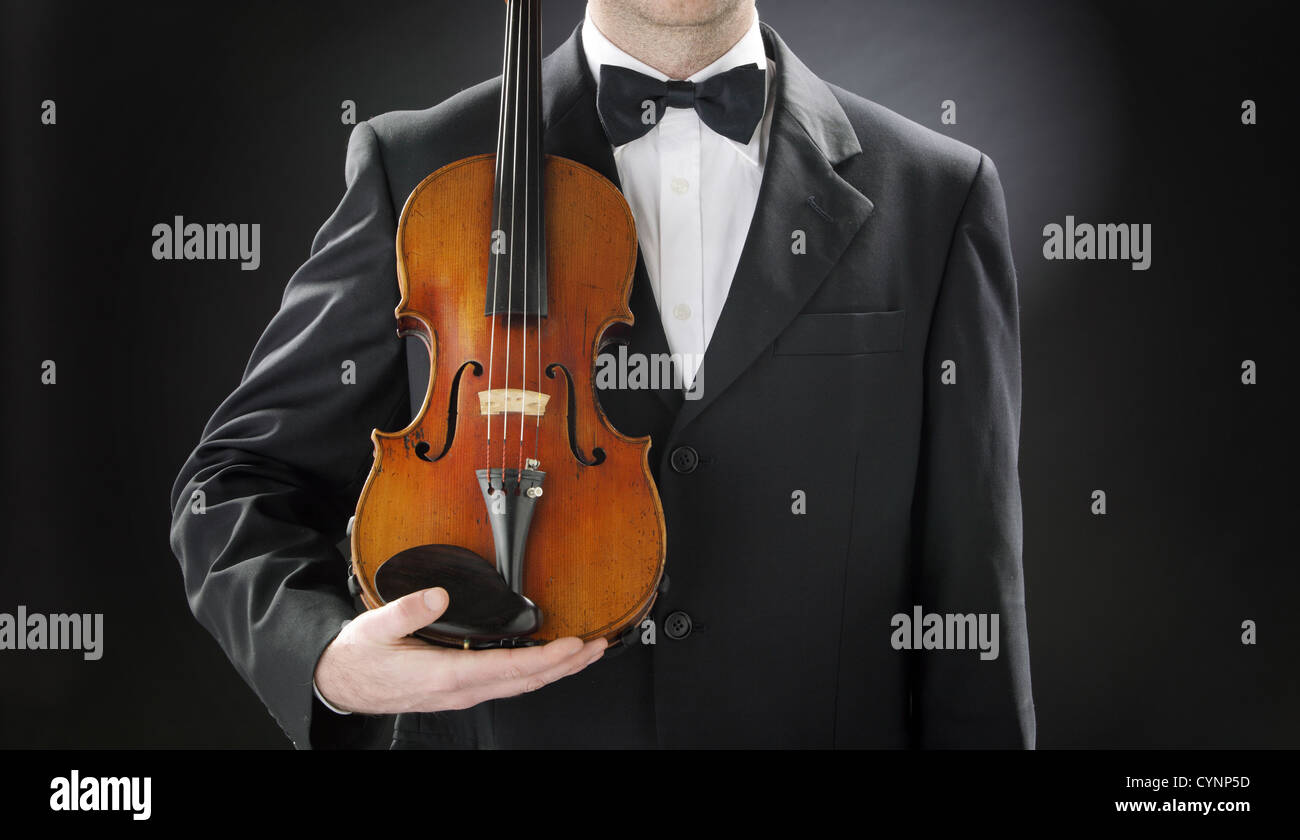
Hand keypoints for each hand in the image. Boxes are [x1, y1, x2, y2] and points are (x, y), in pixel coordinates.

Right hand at [313, 587, 605, 714]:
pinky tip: (547, 662)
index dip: (545, 660)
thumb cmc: (359, 655)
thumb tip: (438, 596)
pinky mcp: (460, 688)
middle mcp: (459, 690)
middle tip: (597, 648)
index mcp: (444, 675)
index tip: (573, 646)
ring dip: (555, 671)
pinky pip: (506, 684)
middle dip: (565, 666)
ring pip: (519, 686)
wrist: (341, 683)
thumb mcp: (376, 626)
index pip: (507, 670)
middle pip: (524, 683)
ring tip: (584, 654)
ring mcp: (462, 693)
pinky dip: (534, 673)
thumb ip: (408, 611)